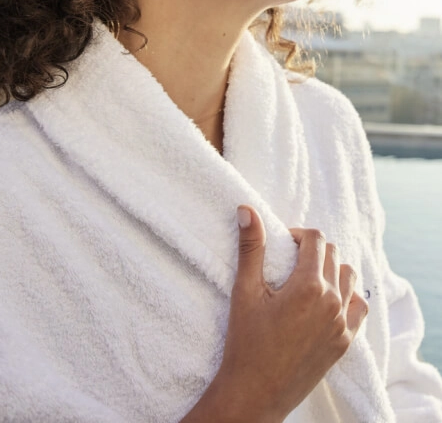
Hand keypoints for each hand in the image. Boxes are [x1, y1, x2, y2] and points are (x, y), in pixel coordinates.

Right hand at [184, 205, 367, 422]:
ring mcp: (342, 324)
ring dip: (331, 270)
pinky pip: (358, 307)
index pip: (316, 239)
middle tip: (290, 261)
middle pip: (333, 255)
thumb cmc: (246, 342)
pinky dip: (347, 297)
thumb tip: (247, 210)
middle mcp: (332, 302)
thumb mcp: (244, 291)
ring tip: (307, 279)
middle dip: (313, 251)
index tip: (283, 245)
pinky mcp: (345, 342)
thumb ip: (250, 247)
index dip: (299, 235)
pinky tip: (327, 300)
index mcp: (309, 286)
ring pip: (348, 278)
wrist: (255, 393)